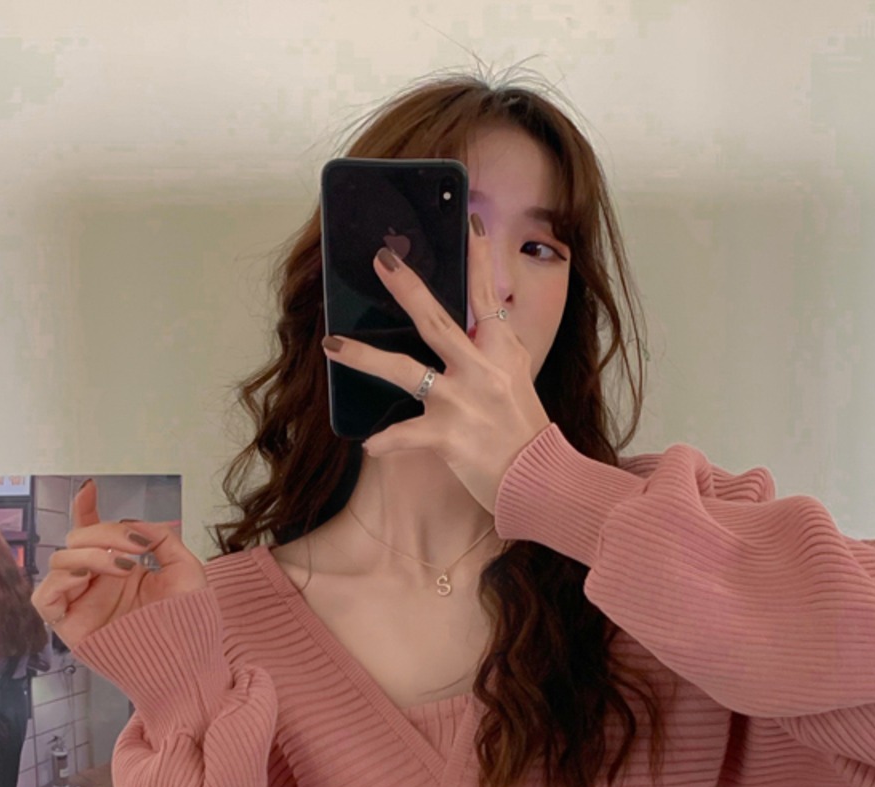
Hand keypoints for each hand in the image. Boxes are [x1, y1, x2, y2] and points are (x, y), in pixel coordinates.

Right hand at [30, 478, 206, 648]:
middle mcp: (97, 584)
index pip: (93, 534)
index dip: (86, 509)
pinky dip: (61, 579)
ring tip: (126, 567)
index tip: (90, 489)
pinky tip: (89, 576)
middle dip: (105, 534)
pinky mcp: (70, 626)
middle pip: (76, 540)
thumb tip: (135, 524)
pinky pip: (44, 597)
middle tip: (137, 547)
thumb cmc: (191, 622)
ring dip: (91, 554)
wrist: (190, 662)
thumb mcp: (185, 570)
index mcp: (120, 569)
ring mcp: (82, 603)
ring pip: (59, 561)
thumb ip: (162, 538)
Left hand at [320, 214, 551, 513]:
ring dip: (365, 357)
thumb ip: (497, 349)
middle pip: (436, 320)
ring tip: (332, 344)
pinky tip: (369, 444)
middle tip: (381, 259)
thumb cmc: (526, 432)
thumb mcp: (518, 379)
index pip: (488, 296)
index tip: (469, 221)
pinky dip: (387, 441)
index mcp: (502, 351)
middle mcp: (482, 369)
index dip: (478, 258)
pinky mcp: (449, 435)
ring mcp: (463, 400)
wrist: (542, 478)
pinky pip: (406, 435)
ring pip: (406, 371)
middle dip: (406, 288)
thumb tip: (484, 322)